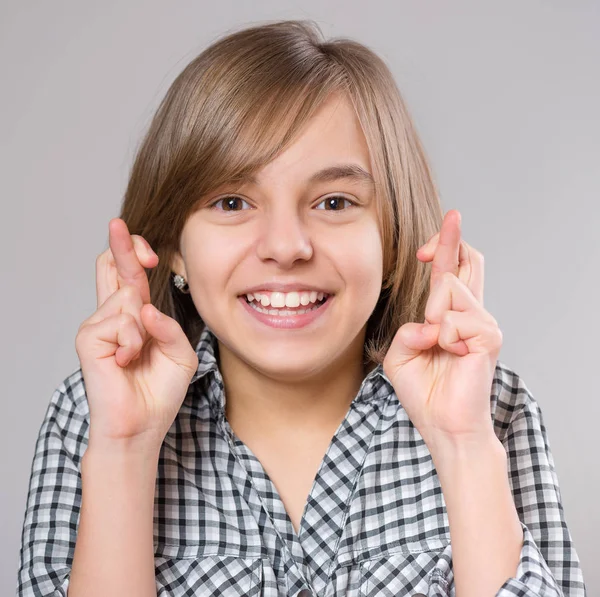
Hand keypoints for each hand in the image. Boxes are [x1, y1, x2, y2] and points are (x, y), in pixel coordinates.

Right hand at [75, 218, 198, 447]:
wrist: (141, 425)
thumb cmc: (158, 392)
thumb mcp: (180, 354)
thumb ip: (169, 327)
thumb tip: (145, 307)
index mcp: (134, 317)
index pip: (129, 276)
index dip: (134, 253)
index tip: (147, 249)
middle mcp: (113, 316)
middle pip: (112, 266)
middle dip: (122, 244)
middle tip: (118, 224)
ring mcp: (97, 326)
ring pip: (127, 298)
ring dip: (143, 327)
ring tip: (137, 356)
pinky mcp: (88, 339)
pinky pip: (121, 321)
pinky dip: (133, 341)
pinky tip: (126, 361)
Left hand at [382, 210, 501, 446]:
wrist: (442, 425)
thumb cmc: (424, 392)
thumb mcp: (400, 355)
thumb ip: (407, 330)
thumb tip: (427, 321)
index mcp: (448, 317)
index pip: (452, 271)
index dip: (447, 245)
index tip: (446, 223)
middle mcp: (469, 315)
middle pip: (467, 262)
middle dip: (448, 242)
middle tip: (435, 236)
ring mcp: (482, 325)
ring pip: (450, 289)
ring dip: (432, 314)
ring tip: (436, 345)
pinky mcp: (488, 338)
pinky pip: (454, 319)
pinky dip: (441, 335)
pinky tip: (448, 353)